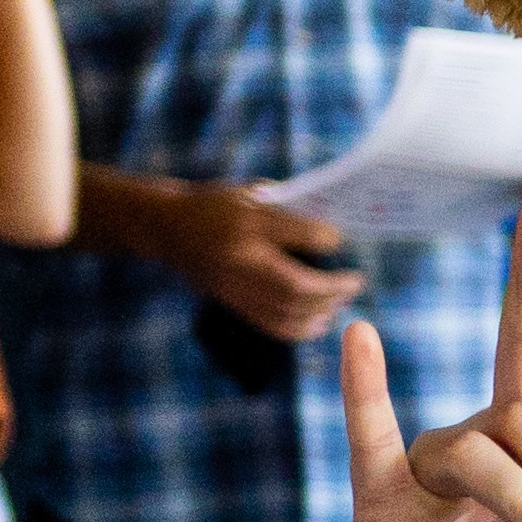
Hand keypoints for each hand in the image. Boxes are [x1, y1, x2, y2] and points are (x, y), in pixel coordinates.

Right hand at [149, 178, 369, 343]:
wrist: (165, 226)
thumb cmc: (215, 205)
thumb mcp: (248, 193)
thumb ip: (286, 207)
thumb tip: (332, 228)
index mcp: (245, 222)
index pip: (294, 233)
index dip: (324, 239)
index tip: (340, 240)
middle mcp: (238, 256)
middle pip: (294, 285)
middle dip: (332, 288)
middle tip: (355, 282)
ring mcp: (231, 283)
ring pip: (285, 310)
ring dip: (321, 310)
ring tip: (341, 302)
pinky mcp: (228, 299)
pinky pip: (268, 322)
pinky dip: (299, 327)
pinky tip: (320, 321)